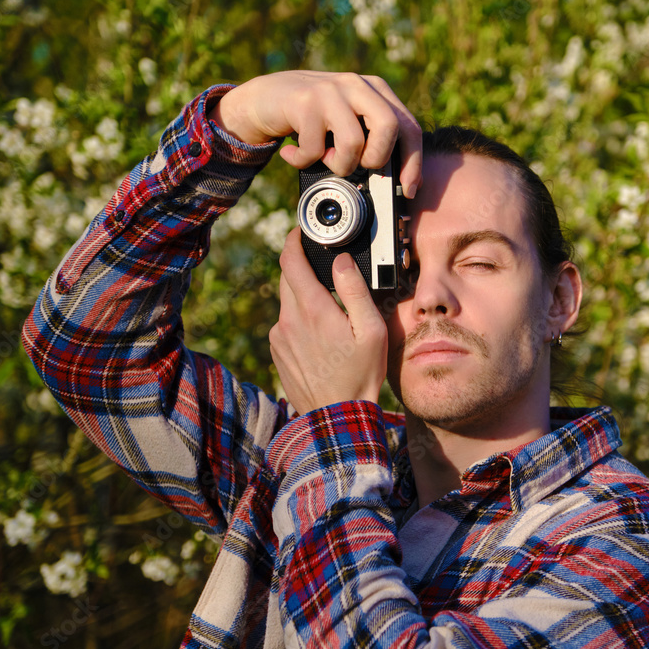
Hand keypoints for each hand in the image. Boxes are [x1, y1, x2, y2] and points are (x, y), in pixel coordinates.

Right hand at [209, 70, 421, 197]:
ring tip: (324, 160)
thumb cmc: (312, 119)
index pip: (408, 126)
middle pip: (389, 126)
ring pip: (353, 141)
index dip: (414, 162)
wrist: (263, 99)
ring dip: (339, 165)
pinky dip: (303, 161)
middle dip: (378, 158)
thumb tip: (402, 182)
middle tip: (361, 168)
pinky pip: (315, 148)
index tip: (410, 189)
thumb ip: (373, 140)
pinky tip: (294, 155)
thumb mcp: (348, 123)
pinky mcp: (304, 102)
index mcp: (375, 90)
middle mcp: (356, 85)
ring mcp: (330, 91)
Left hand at [269, 228, 387, 414]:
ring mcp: (279, 337)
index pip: (290, 260)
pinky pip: (286, 325)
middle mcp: (288, 320)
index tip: (301, 232)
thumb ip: (354, 290)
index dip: (293, 240)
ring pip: (287, 302)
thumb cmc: (360, 375)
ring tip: (330, 312)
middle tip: (322, 267)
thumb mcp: (371, 329)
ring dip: (303, 298)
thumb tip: (340, 261)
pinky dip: (300, 320)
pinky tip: (321, 338)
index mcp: (312, 309)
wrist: (337, 416)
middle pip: (286, 278)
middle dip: (301, 266)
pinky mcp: (277, 352)